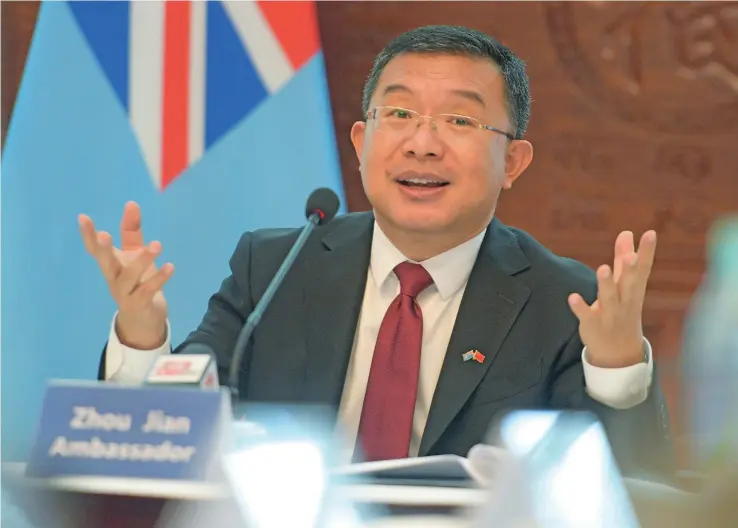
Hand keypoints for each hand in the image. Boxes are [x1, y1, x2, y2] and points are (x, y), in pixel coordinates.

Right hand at [79, 201, 173, 348]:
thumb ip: (132, 230)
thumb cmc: (137, 281)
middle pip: (105, 263)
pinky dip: (159, 278)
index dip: (88, 235)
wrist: (143, 319)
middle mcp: (113, 278)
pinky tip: (170, 266)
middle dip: (103, 249)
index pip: (95, 249)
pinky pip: (148, 290)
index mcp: (111, 265)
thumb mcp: (133, 254)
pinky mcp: (139, 304)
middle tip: (105, 234)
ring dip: (143, 260)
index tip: (83, 217)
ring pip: (129, 276)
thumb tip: (131, 203)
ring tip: (157, 244)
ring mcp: (124, 293)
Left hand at [568, 230, 656, 367]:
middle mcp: (625, 301)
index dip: (647, 252)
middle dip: (630, 270)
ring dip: (606, 285)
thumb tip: (626, 233)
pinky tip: (572, 297)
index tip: (650, 233)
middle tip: (631, 256)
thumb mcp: (626, 287)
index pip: (643, 269)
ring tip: (603, 268)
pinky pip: (586, 316)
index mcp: (634, 290)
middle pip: (629, 284)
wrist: (619, 354)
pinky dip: (580, 307)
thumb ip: (623, 260)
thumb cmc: (623, 311)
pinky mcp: (592, 325)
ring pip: (609, 299)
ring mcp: (610, 314)